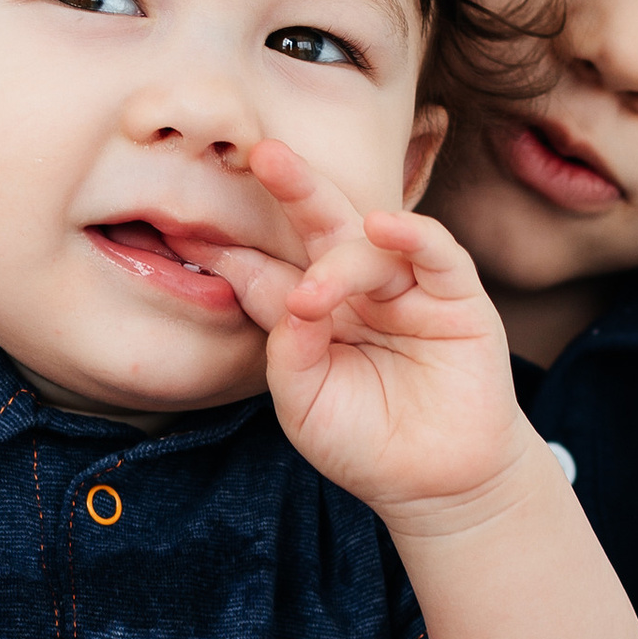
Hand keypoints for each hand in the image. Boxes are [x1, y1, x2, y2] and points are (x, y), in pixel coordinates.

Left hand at [212, 139, 524, 527]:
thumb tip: (294, 298)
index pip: (264, 271)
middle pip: (318, 226)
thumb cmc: (365, 444)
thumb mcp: (306, 406)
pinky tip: (383, 227)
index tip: (181, 227)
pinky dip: (412, 233)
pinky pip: (435, 251)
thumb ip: (290, 352)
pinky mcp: (456, 299)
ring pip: (369, 244)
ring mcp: (405, 290)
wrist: (435, 485)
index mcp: (309, 312)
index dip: (228, 250)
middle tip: (262, 154)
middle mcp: (354, 290)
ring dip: (339, 259)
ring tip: (314, 295)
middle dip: (292, 186)